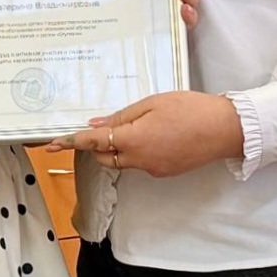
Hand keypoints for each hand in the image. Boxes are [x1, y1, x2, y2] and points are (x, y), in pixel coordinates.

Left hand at [48, 91, 242, 177]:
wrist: (225, 129)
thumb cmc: (191, 109)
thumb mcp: (152, 104)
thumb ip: (122, 117)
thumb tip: (96, 125)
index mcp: (134, 140)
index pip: (93, 143)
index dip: (70, 142)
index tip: (51, 144)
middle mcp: (140, 160)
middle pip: (104, 156)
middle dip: (95, 144)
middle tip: (94, 127)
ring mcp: (153, 169)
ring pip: (121, 161)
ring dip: (116, 148)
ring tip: (128, 125)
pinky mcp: (164, 172)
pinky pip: (139, 163)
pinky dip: (135, 151)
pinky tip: (149, 133)